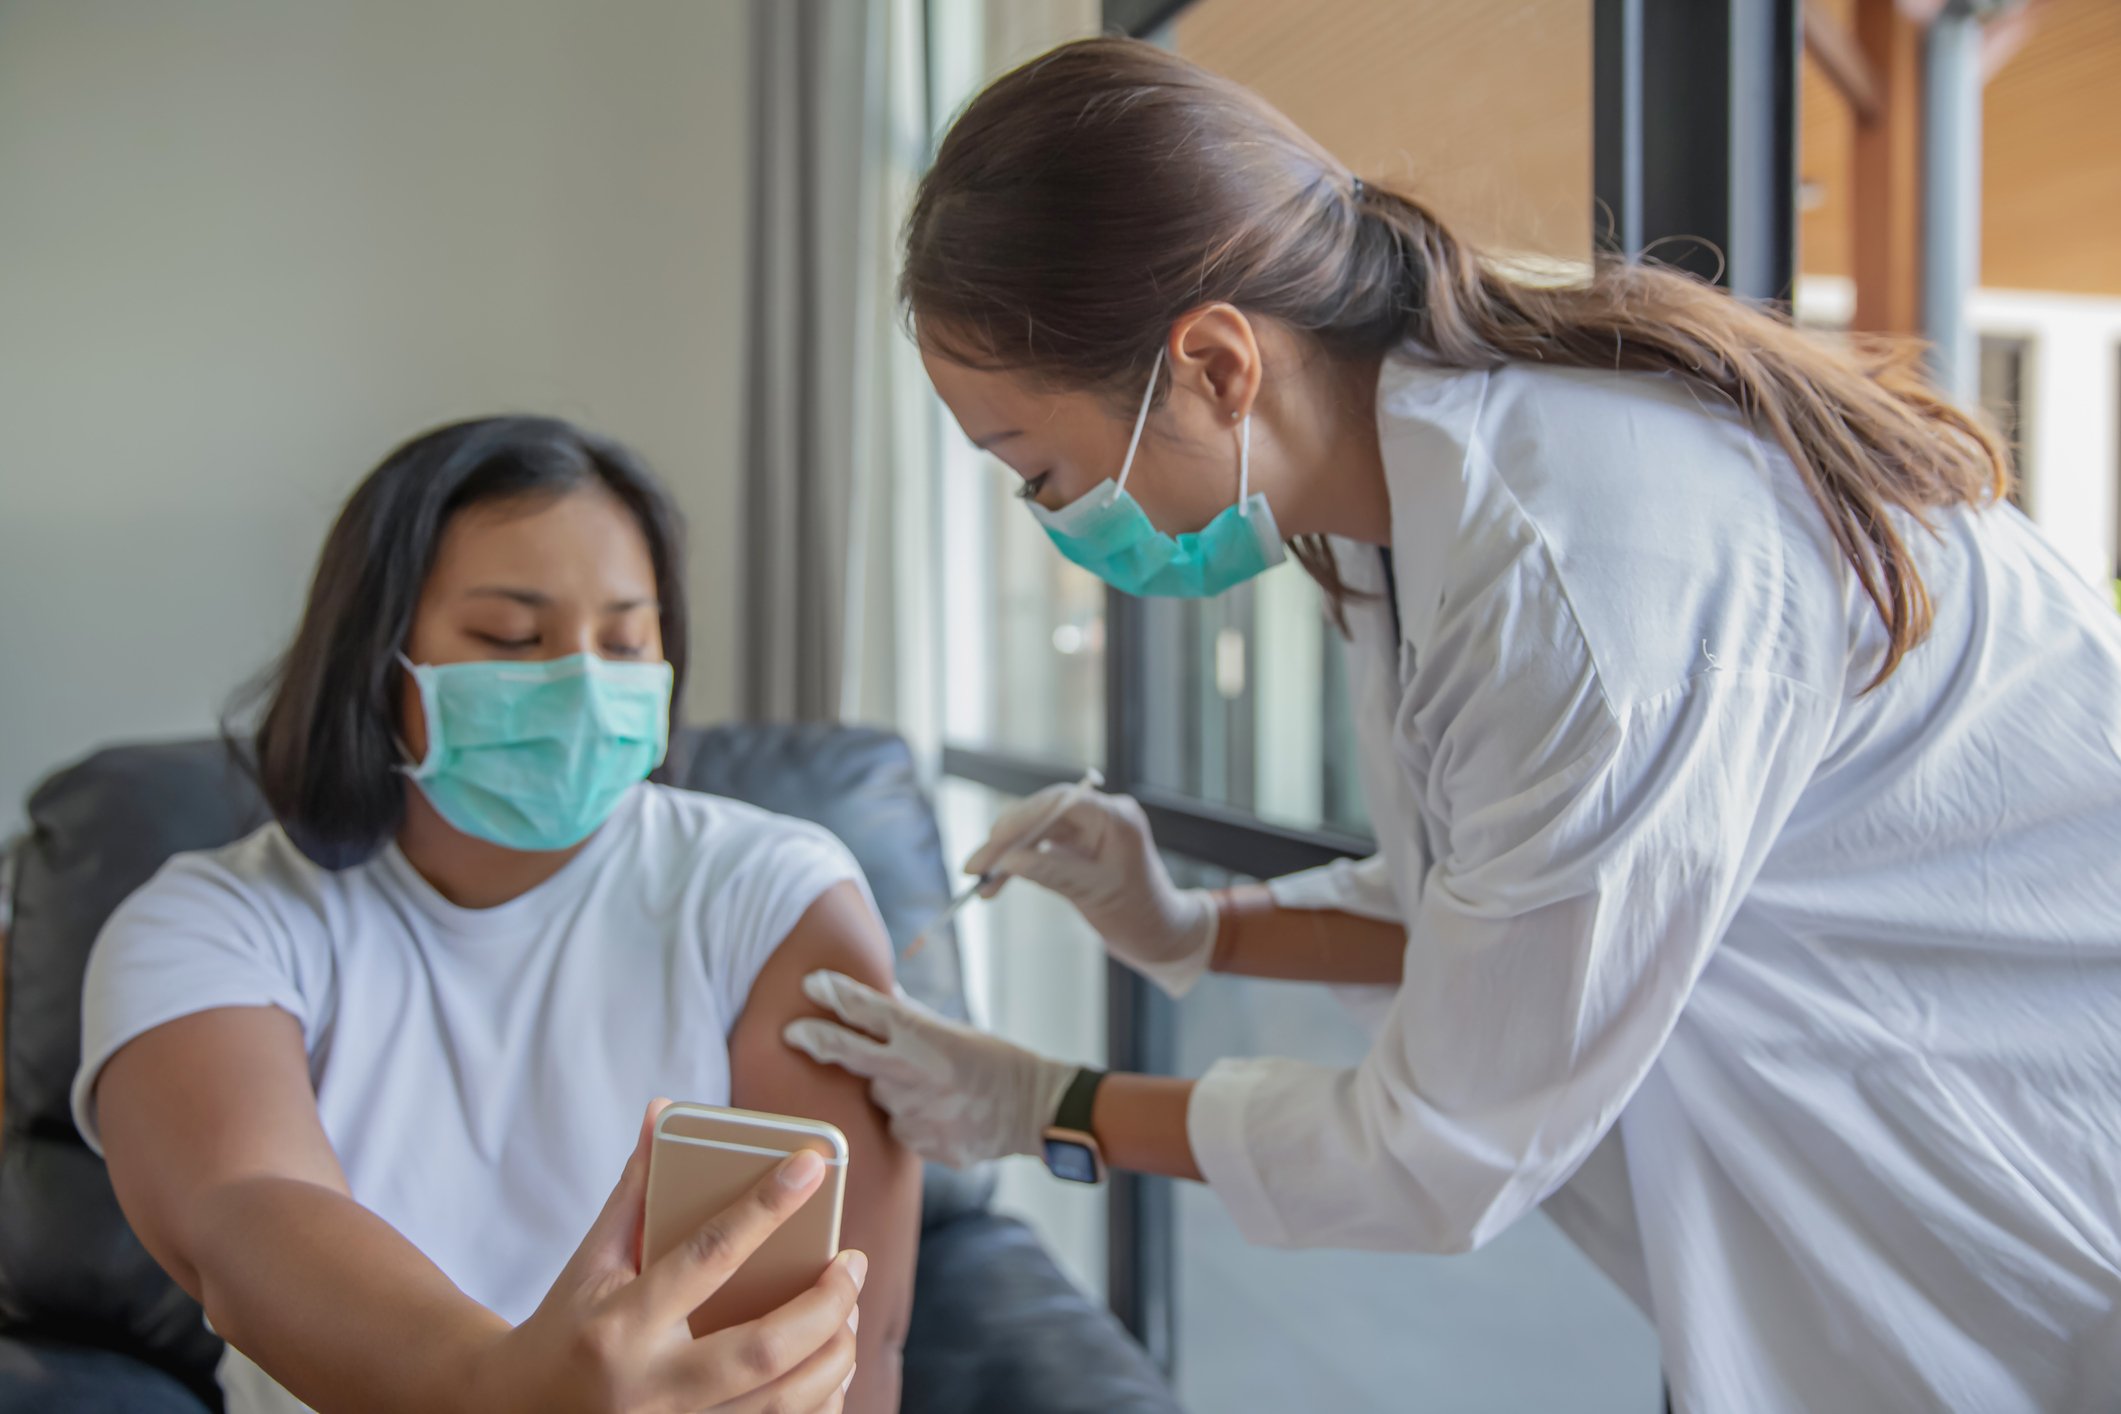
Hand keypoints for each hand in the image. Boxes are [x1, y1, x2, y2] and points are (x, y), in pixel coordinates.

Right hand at [466, 1101, 865, 1413]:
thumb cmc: (567, 1326)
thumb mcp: (592, 1259)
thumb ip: (637, 1191)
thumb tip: (665, 1111)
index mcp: (620, 1324)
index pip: (707, 1256)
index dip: (765, 1207)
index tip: (812, 1166)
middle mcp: (650, 1386)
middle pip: (763, 1348)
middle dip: (825, 1304)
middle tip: (853, 1263)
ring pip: (782, 1403)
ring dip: (835, 1354)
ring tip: (849, 1310)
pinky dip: (819, 1400)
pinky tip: (832, 1363)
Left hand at [782, 971, 1074, 1168]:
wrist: (1035, 1111)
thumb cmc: (998, 1064)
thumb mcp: (955, 1031)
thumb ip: (911, 1018)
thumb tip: (882, 996)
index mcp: (921, 1037)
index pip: (865, 1008)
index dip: (834, 994)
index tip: (811, 984)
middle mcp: (910, 1073)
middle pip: (849, 1052)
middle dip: (817, 1039)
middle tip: (793, 1033)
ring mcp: (913, 1113)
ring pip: (881, 1097)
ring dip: (894, 1090)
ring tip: (935, 1089)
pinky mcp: (921, 1144)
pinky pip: (902, 1127)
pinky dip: (914, 1119)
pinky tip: (944, 1114)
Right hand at [966, 785, 1218, 996]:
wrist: (1159, 935)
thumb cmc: (1140, 914)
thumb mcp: (1096, 894)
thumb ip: (1052, 872)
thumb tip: (1008, 860)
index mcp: (1116, 817)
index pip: (1060, 802)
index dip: (1022, 817)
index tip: (993, 840)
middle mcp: (1099, 816)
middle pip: (1041, 815)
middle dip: (1005, 840)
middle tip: (974, 867)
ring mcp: (1085, 831)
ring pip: (1034, 832)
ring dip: (1005, 856)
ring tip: (979, 882)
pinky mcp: (1074, 848)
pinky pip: (1037, 849)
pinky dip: (1016, 866)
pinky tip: (995, 885)